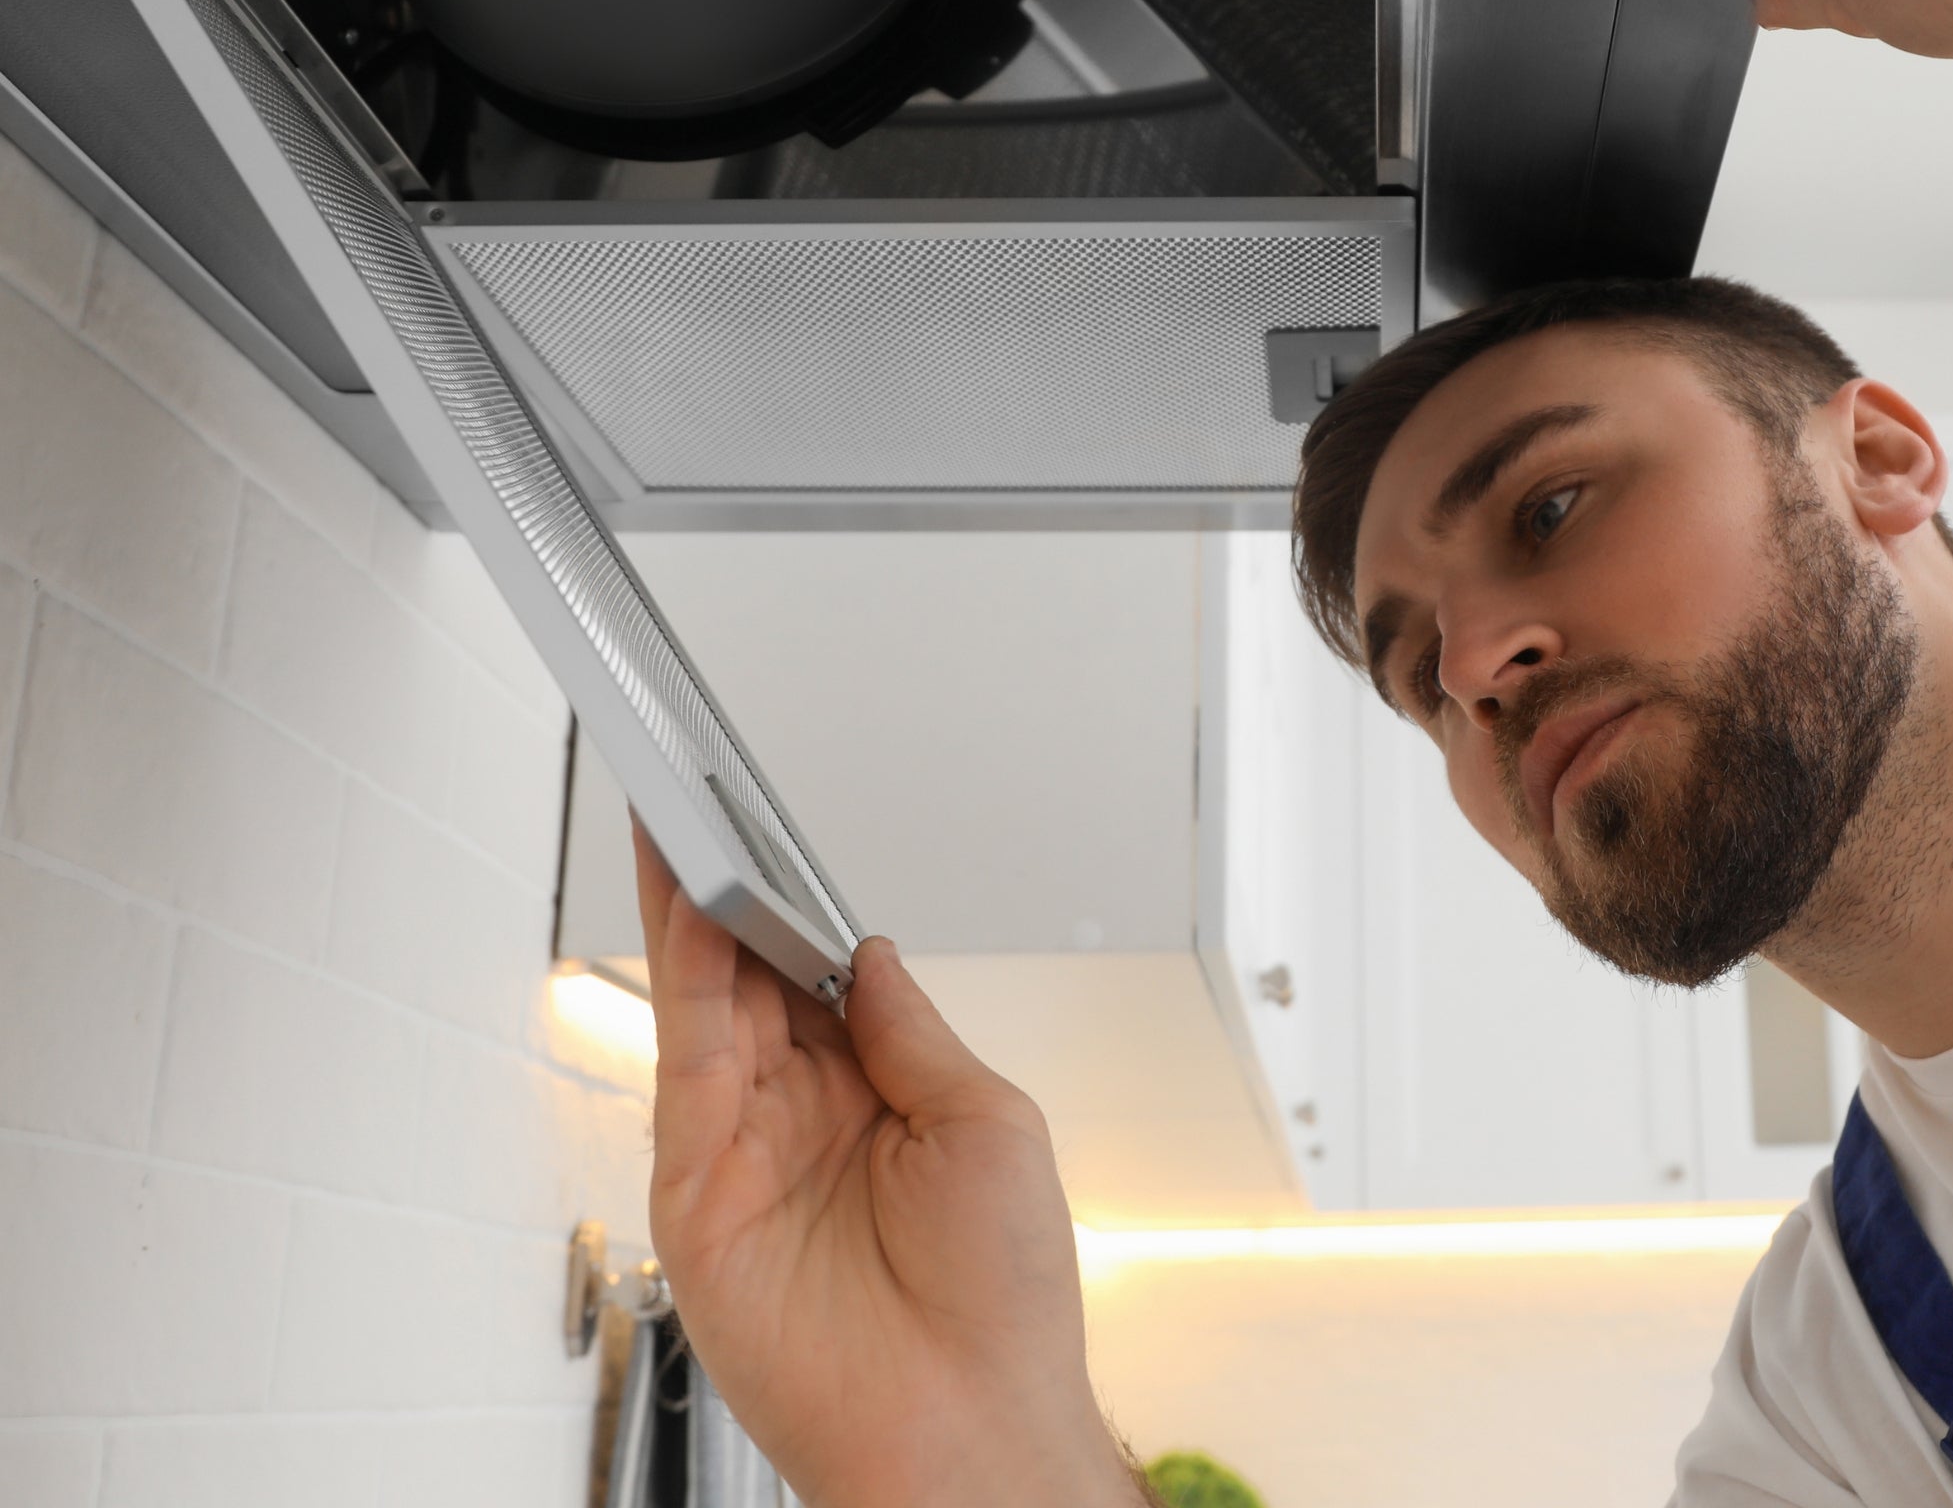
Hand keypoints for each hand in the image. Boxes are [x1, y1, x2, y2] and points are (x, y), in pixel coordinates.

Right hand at [633, 827, 1147, 1507]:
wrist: (969, 1423)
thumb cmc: (1004, 1304)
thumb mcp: (989, 1124)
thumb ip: (910, 1030)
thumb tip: (861, 949)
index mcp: (882, 1099)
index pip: (820, 980)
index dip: (795, 907)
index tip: (774, 831)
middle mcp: (807, 1123)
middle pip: (749, 980)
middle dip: (725, 890)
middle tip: (701, 797)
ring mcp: (748, 1157)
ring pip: (706, 1006)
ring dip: (689, 911)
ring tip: (682, 820)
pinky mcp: (701, 1198)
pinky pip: (687, 1066)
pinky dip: (681, 980)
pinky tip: (689, 910)